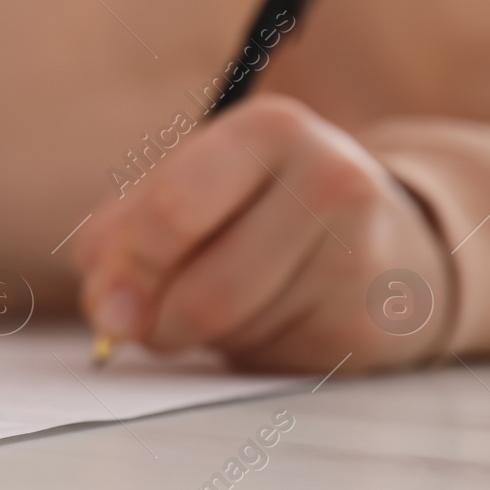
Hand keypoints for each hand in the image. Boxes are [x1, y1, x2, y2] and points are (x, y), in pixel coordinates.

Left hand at [71, 95, 451, 372]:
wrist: (383, 246)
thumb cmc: (255, 210)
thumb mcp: (183, 190)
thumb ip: (121, 238)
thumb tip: (109, 309)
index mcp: (270, 129)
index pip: (172, 211)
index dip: (127, 267)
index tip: (105, 296)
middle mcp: (329, 181)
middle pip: (203, 291)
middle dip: (154, 319)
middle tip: (140, 320)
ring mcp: (358, 258)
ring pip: (230, 333)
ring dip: (193, 336)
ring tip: (212, 302)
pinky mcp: (365, 328)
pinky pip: (262, 360)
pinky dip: (238, 352)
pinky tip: (261, 320)